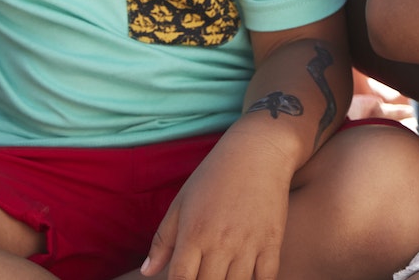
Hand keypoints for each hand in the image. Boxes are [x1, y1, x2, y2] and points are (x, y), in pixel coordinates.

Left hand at [142, 119, 296, 279]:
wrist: (258, 150)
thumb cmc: (214, 175)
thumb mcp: (182, 202)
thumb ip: (163, 240)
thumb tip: (146, 272)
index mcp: (193, 234)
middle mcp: (220, 243)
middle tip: (206, 276)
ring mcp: (248, 243)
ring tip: (224, 276)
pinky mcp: (272, 241)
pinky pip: (266, 278)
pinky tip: (249, 276)